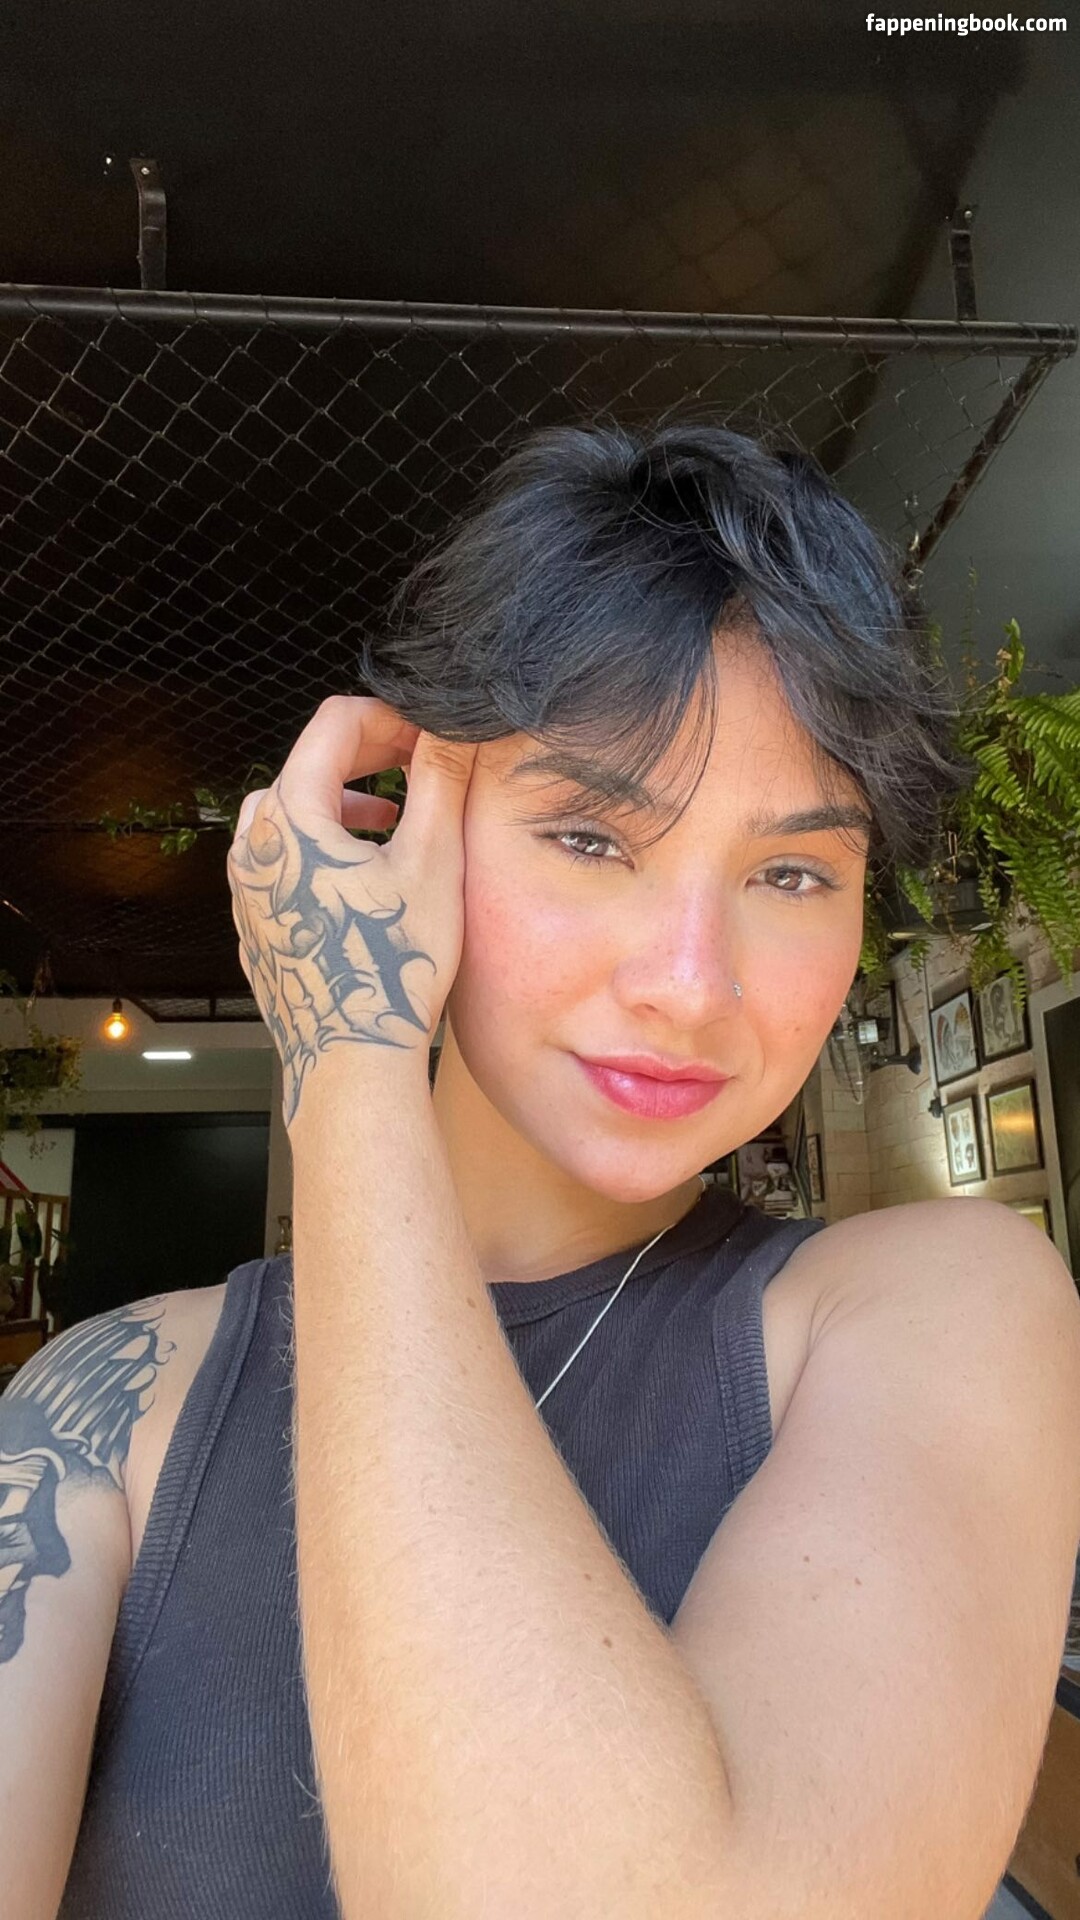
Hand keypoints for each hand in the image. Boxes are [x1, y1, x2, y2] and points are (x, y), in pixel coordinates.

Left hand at [226, 696, 477, 1130]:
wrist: (351, 1062)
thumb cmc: (390, 965)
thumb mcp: (432, 861)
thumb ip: (441, 781)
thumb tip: (455, 728)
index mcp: (290, 815)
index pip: (332, 725)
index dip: (389, 718)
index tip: (429, 738)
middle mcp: (254, 847)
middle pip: (305, 767)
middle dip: (366, 759)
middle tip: (417, 769)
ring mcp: (247, 893)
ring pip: (288, 820)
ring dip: (340, 808)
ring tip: (389, 826)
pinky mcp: (255, 931)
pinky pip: (281, 870)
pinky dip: (319, 855)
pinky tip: (360, 885)